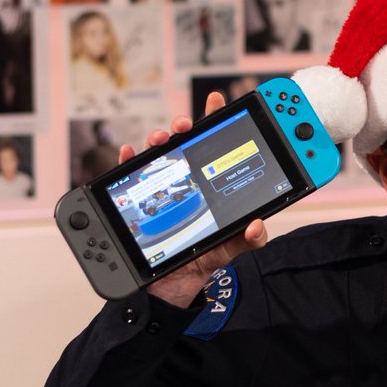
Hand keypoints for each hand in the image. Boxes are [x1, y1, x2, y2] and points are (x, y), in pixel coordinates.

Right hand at [135, 90, 267, 308]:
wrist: (171, 287)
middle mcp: (184, 180)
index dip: (215, 118)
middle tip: (185, 124)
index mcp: (208, 184)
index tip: (218, 99)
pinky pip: (130, 176)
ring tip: (160, 139)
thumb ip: (248, 239)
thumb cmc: (201, 260)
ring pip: (157, 154)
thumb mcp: (230, 249)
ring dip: (157, 139)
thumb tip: (257, 226)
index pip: (213, 145)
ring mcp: (160, 188)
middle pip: (182, 143)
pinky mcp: (139, 200)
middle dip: (183, 125)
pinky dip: (129, 160)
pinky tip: (130, 154)